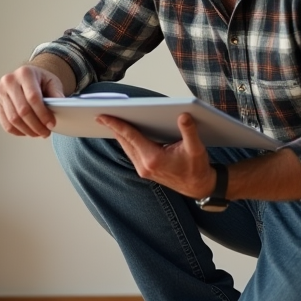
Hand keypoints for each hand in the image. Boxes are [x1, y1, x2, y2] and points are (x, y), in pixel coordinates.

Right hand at [0, 64, 65, 136]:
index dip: (43, 113)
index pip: (33, 97)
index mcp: (25, 73)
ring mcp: (0, 91)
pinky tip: (27, 132)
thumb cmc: (40, 80)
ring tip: (38, 133)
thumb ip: (57, 93)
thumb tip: (61, 106)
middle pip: (22, 110)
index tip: (51, 124)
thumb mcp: (52, 82)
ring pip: (13, 119)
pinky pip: (5, 123)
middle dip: (36, 125)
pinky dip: (17, 131)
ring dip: (27, 130)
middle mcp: (9, 80)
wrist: (26, 77)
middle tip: (46, 132)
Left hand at [97, 113, 216, 198]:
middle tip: (102, 113)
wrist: (198, 186)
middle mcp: (144, 166)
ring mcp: (143, 169)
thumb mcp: (196, 148)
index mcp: (153, 159)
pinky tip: (125, 132)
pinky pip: (131, 152)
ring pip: (126, 147)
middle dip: (113, 127)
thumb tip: (184, 115)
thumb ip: (189, 131)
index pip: (130, 137)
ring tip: (110, 119)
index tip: (102, 116)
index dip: (115, 124)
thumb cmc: (196, 168)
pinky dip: (127, 141)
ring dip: (119, 134)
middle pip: (124, 142)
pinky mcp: (145, 170)